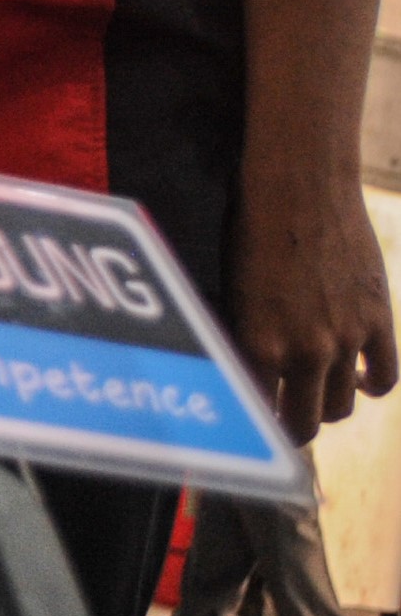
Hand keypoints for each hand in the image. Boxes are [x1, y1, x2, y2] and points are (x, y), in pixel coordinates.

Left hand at [227, 171, 397, 440]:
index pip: (255, 411)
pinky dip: (373, 386)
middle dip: (293, 428)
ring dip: (330, 407)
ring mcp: (345, 340)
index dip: (254, 423)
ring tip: (320, 397)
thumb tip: (242, 369)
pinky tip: (361, 381)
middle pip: (304, 423)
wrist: (302, 188)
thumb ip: (241, 335)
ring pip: (344, 407)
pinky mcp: (379, 322)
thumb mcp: (230, 288)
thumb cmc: (250, 230)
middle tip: (287, 421)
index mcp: (256, 344)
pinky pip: (385, 377)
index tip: (252, 428)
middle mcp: (302, 351)